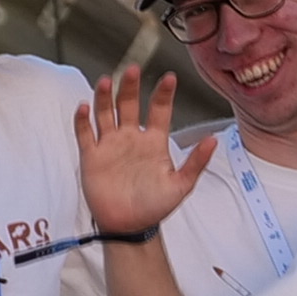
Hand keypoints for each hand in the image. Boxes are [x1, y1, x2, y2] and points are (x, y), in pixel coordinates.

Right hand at [76, 66, 215, 236]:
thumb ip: (196, 162)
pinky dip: (83, 120)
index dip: (163, 94)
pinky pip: (85, 134)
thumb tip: (213, 140)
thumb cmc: (156, 205)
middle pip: (128, 105)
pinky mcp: (92, 156)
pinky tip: (84, 106)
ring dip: (105, 98)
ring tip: (107, 81)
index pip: (159, 110)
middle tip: (133, 69)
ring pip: (105, 114)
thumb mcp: (181, 185)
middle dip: (130, 87)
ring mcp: (110, 145)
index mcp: (154, 141)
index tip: (170, 77)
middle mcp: (131, 138)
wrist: (131, 226)